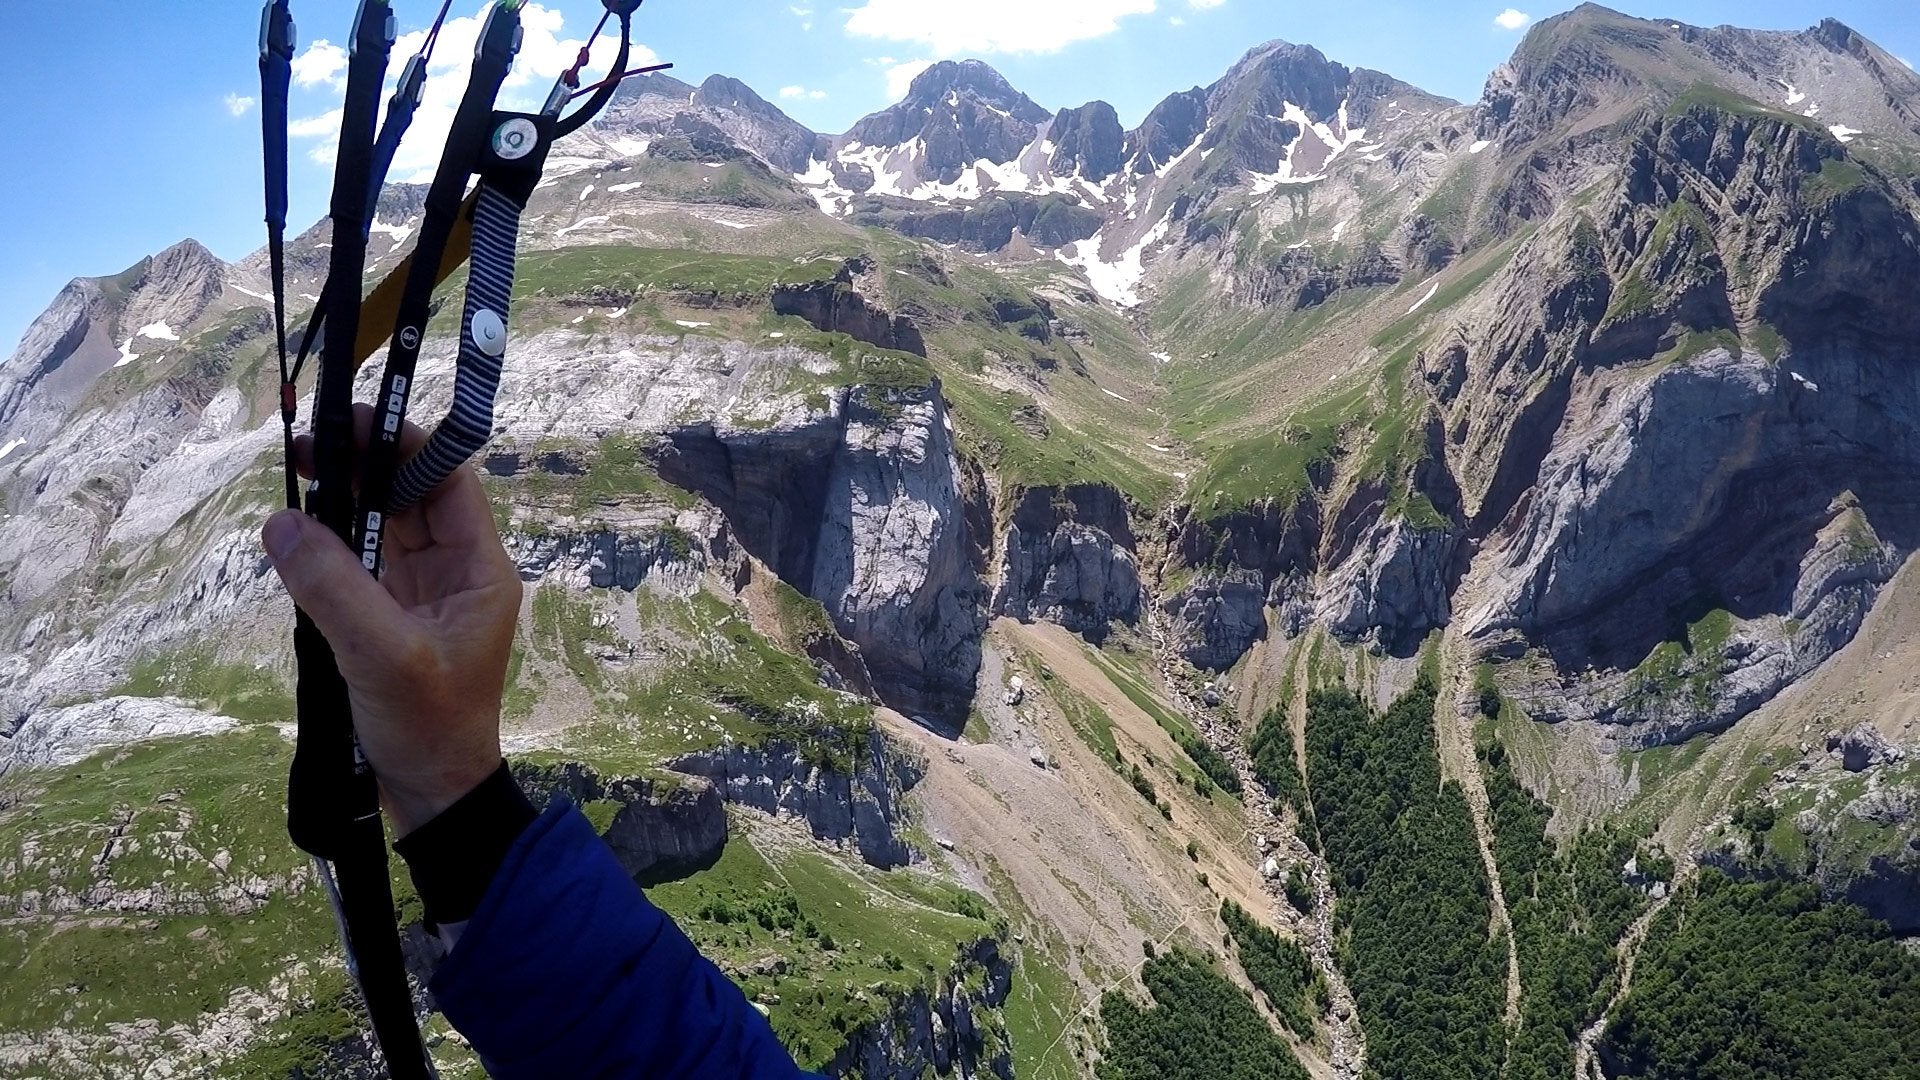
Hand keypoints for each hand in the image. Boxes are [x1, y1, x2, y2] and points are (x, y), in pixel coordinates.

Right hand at [261, 405, 522, 836]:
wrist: (435, 794)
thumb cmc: (427, 725)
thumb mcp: (380, 653)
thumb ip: (333, 585)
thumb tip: (283, 521)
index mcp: (480, 569)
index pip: (448, 479)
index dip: (403, 443)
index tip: (351, 421)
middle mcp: (457, 571)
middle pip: (412, 493)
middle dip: (363, 463)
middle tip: (306, 444)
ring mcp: (423, 593)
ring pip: (384, 523)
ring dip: (345, 498)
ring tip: (297, 474)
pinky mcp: (391, 616)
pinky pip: (363, 560)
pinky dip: (334, 541)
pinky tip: (301, 530)